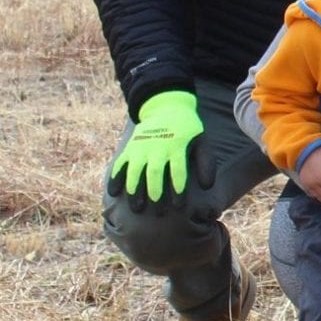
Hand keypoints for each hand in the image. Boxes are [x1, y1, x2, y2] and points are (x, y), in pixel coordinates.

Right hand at [110, 89, 204, 203]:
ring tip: (137, 208)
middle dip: (156, 193)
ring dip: (135, 190)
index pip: (178, 170)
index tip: (178, 206)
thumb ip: (206, 163)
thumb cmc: (188, 131)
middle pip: (155, 173)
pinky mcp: (129, 147)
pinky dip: (115, 177)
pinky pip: (120, 163)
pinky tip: (113, 193)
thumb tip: (207, 187)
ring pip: (135, 170)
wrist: (167, 107)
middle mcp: (157, 146)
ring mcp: (141, 147)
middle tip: (158, 213)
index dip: (178, 189)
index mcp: (177, 145)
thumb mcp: (202, 141)